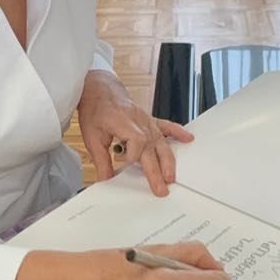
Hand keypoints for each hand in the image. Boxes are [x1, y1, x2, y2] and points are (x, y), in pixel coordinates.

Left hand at [77, 71, 193, 195]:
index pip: (136, 142)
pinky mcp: (150, 120)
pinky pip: (167, 126)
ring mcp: (147, 121)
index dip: (130, 156)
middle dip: (156, 170)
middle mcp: (139, 122)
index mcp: (124, 123)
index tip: (119, 161)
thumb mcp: (91, 136)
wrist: (100, 89)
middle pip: (152, 148)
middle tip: (160, 189)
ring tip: (171, 177)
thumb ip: (100, 160)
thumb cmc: (95, 110)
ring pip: (161, 142)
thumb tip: (105, 180)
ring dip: (168, 160)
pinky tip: (188, 139)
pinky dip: (178, 132)